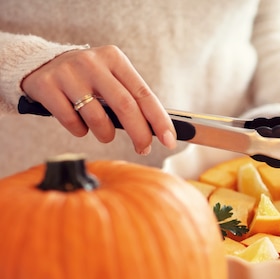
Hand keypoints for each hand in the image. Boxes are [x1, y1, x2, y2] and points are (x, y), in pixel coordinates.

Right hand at [21, 45, 176, 154]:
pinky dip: (80, 131)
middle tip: (144, 149)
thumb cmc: (87, 79)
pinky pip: (72, 122)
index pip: (144, 94)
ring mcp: (68, 73)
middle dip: (139, 133)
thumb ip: (131, 99)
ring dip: (105, 135)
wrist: (39, 64)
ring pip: (97, 118)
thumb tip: (160, 131)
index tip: (170, 140)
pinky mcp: (47, 86)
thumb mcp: (110, 79)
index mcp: (115, 59)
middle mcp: (92, 62)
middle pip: (125, 106)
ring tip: (104, 134)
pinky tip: (79, 124)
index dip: (159, 120)